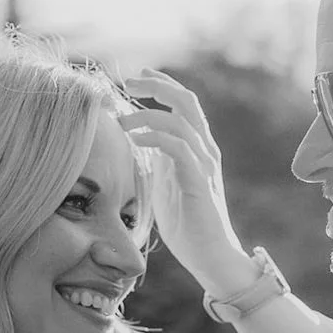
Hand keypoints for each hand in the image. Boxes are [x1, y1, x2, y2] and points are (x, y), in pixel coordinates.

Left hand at [120, 69, 253, 295]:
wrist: (210, 256)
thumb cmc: (188, 226)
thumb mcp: (167, 185)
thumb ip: (160, 162)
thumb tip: (142, 142)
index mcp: (198, 149)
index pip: (184, 104)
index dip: (162, 85)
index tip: (138, 76)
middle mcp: (205, 151)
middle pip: (186, 101)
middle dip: (157, 86)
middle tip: (129, 82)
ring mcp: (204, 165)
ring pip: (181, 121)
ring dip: (147, 115)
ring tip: (122, 122)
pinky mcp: (198, 182)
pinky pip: (178, 148)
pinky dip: (155, 138)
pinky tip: (135, 141)